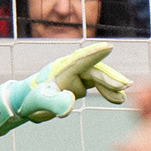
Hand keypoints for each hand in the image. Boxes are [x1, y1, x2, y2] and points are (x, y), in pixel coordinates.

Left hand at [0, 42, 134, 138]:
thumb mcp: (40, 102)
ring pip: (98, 78)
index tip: (108, 47)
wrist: (25, 102)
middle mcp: (71, 69)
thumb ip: (55, 102)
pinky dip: (108, 92)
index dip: (94, 54)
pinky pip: (97, 86)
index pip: (80, 59)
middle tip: (125, 86)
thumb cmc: (30, 100)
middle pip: (94, 71)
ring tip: (122, 98)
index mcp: (61, 69)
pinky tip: (118, 99)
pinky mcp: (80, 83)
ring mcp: (77, 75)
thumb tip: (71, 102)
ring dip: (111, 87)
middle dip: (109, 78)